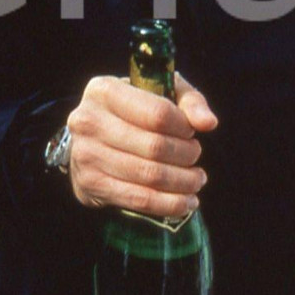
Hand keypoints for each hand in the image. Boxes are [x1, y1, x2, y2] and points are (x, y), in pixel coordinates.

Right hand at [66, 73, 216, 218]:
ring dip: (183, 182)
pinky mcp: (90, 185)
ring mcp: (86, 155)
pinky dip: (169, 203)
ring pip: (149, 175)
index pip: (158, 114)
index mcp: (105, 90)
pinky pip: (139, 199)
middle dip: (186, 155)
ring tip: (196, 180)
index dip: (183, 127)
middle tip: (195, 157)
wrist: (90, 138)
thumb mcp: (161, 93)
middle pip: (155, 146)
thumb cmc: (133, 110)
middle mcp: (89, 121)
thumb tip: (209, 123)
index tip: (191, 131)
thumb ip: (189, 101)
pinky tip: (186, 202)